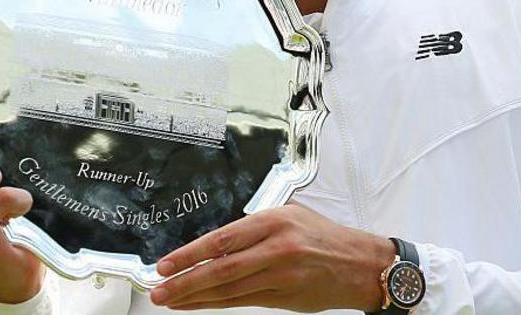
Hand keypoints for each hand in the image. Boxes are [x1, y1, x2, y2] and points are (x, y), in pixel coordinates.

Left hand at [149, 203, 394, 311]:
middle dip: (186, 281)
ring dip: (196, 297)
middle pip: (222, 269)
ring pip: (229, 290)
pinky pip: (243, 302)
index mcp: (276, 221)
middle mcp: (278, 248)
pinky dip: (217, 304)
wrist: (361, 264)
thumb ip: (256, 228)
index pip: (223, 239)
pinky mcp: (285, 297)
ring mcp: (282, 276)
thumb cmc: (324, 236)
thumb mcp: (291, 215)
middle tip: (159, 289)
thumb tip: (216, 242)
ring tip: (171, 300)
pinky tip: (199, 305)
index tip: (166, 264)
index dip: (191, 254)